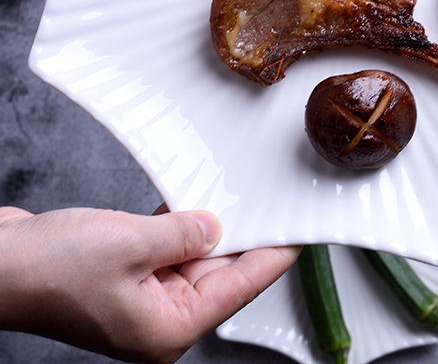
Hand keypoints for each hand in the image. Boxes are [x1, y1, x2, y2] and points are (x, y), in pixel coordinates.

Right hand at [0, 205, 299, 363]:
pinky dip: (181, 226)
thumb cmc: (49, 269)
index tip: (303, 231)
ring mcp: (144, 299)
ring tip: (236, 193)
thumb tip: (216, 227)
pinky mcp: (128, 277)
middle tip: (271, 198)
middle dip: (244, 233)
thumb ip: (184, 235)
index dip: (276, 253)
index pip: (242, 285)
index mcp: (168, 328)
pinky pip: (169, 249)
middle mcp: (161, 320)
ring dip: (209, 225)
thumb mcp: (132, 243)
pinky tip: (192, 199)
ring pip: (197, 256)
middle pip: (223, 272)